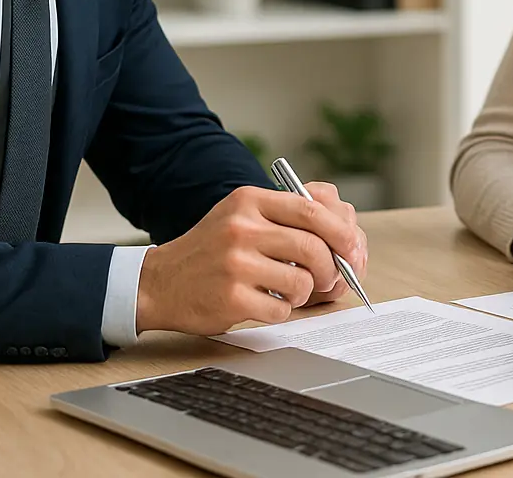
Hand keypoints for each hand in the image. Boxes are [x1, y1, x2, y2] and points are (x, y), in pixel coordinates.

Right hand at [136, 184, 367, 335]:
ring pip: (302, 281)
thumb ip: (287, 218)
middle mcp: (242, 228)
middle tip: (328, 278)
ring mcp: (235, 263)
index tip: (353, 248)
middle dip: (330, 268)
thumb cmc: (211, 251)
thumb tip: (346, 237)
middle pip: (313, 247)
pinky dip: (282, 311)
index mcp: (249, 200)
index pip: (311, 209)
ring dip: (304, 293)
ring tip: (288, 292)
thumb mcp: (242, 216)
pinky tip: (264, 304)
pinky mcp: (231, 297)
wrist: (159, 282)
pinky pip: (281, 309)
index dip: (341, 231)